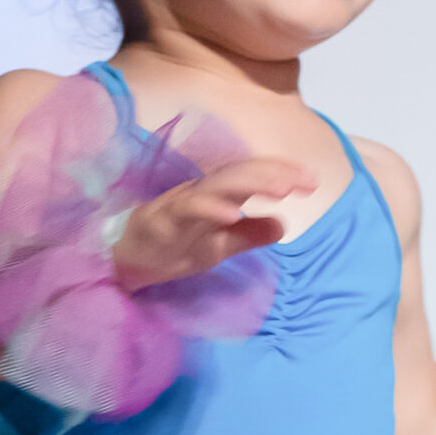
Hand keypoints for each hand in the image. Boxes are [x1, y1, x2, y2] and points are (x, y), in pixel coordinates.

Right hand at [111, 158, 315, 291]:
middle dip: (275, 173)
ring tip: (282, 188)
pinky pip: (189, 209)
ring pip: (219, 184)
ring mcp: (181, 203)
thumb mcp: (218, 247)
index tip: (313, 181)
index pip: (253, 178)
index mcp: (216, 195)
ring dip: (252, 183)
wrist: (122, 262)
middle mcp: (201, 191)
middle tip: (306, 180)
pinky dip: (211, 209)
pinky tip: (233, 214)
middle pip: (241, 174)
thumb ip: (249, 235)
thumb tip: (283, 225)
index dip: (282, 174)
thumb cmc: (170, 248)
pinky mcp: (162, 219)